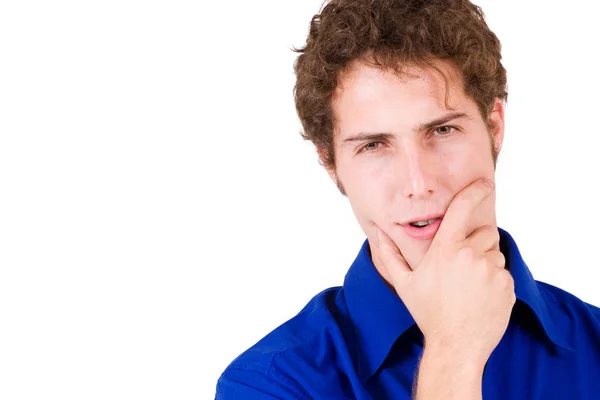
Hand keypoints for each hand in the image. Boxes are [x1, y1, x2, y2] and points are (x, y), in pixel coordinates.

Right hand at [373, 178, 515, 365]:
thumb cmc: (428, 313)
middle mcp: (471, 255)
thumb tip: (376, 236)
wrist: (456, 346)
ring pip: (495, 253)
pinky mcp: (507, 286)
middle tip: (462, 265)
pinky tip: (480, 297)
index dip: (475, 192)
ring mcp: (492, 270)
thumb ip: (390, 255)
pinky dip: (495, 281)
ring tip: (470, 285)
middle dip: (476, 242)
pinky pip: (504, 273)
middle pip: (484, 232)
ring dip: (486, 262)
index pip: (462, 209)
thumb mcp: (404, 284)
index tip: (484, 183)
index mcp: (446, 249)